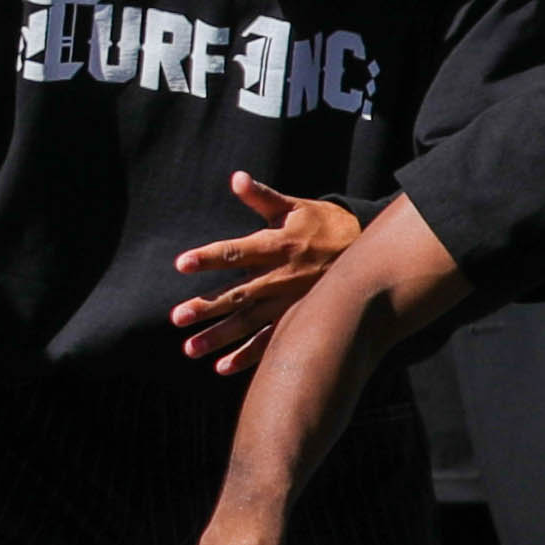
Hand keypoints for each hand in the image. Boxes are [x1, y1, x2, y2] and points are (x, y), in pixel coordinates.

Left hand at [168, 172, 358, 375]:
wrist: (368, 253)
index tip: (182, 263)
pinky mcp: (298, 319)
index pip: (237, 252)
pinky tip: (222, 367)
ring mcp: (289, 302)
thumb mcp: (294, 207)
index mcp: (277, 246)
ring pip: (250, 323)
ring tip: (190, 349)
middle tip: (176, 317)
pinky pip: (271, 341)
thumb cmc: (323, 225)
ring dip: (220, 337)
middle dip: (208, 306)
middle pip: (238, 294)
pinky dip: (248, 356)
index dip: (210, 257)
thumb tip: (236, 178)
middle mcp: (280, 277)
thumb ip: (262, 197)